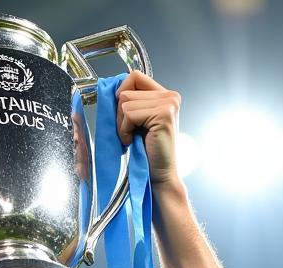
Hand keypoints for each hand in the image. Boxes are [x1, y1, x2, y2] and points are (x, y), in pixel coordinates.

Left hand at [115, 71, 180, 187]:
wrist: (159, 176)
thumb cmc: (146, 153)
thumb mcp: (139, 122)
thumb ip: (133, 102)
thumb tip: (112, 88)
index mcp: (165, 95)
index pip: (135, 76)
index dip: (121, 93)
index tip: (122, 115)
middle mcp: (170, 96)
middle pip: (127, 89)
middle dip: (120, 114)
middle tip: (129, 133)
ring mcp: (169, 104)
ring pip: (125, 101)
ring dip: (121, 124)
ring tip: (132, 139)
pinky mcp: (163, 114)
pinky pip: (129, 113)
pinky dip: (124, 130)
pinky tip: (133, 142)